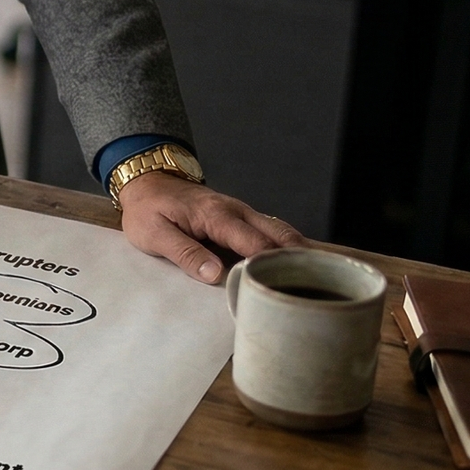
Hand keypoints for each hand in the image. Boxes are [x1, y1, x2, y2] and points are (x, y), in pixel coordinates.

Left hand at [116, 172, 304, 282]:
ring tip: (322, 279)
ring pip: (282, 232)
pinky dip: (289, 247)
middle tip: (320, 286)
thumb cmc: (148, 209)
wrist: (147, 182)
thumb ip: (185, 254)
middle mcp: (237, 212)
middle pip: (281, 235)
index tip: (286, 288)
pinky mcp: (242, 220)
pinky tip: (302, 266)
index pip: (255, 243)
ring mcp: (243, 214)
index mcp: (217, 216)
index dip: (272, 266)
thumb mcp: (154, 234)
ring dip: (301, 253)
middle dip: (302, 259)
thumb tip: (216, 275)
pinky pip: (272, 233)